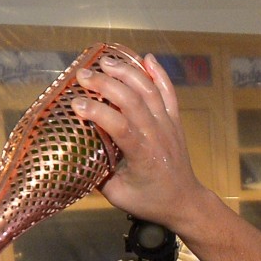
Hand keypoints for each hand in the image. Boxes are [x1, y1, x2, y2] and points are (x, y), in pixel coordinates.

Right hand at [72, 54, 209, 232]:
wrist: (185, 201)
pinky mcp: (175, 121)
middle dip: (106, 83)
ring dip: (127, 72)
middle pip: (132, 101)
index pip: (120, 126)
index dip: (97, 112)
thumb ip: (98, 176)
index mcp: (143, 156)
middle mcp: (157, 136)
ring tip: (105, 61)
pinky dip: (159, 73)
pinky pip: (169, 92)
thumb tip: (75, 155)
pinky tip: (145, 59)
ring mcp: (168, 125)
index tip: (76, 104)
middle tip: (83, 74)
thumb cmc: (151, 201)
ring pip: (149, 90)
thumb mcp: (119, 196)